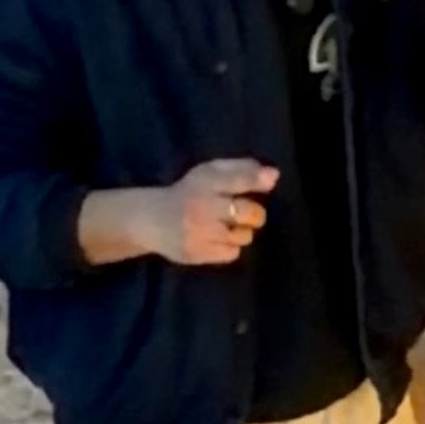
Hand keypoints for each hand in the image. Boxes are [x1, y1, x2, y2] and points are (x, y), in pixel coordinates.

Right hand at [79, 160, 277, 268]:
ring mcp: (199, 232)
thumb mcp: (209, 173)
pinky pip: (232, 253)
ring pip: (243, 236)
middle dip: (254, 214)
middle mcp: (202, 206)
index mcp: (205, 181)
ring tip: (224, 227)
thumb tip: (274, 175)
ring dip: (241, 232)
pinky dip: (230, 247)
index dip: (257, 180)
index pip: (238, 179)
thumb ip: (241, 170)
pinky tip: (216, 239)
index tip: (271, 179)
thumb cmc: (189, 193)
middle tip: (245, 214)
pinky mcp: (197, 252)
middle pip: (249, 213)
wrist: (150, 220)